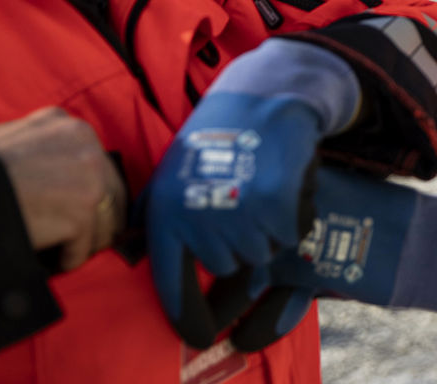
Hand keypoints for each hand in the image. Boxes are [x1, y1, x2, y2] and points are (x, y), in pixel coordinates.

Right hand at [0, 106, 125, 271]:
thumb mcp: (10, 137)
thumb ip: (41, 143)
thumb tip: (54, 160)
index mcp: (70, 128)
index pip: (100, 166)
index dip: (91, 193)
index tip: (81, 211)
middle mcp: (87, 147)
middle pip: (112, 193)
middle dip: (98, 219)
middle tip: (81, 239)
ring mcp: (90, 179)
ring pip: (104, 223)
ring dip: (84, 241)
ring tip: (62, 250)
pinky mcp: (82, 213)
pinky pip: (84, 247)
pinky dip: (69, 258)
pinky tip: (52, 259)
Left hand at [147, 38, 361, 345]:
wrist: (263, 99)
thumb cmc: (218, 136)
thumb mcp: (173, 172)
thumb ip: (161, 215)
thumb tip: (142, 254)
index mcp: (165, 213)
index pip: (172, 284)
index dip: (188, 316)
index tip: (202, 337)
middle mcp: (197, 218)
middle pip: (226, 268)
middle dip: (239, 244)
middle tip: (242, 205)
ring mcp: (236, 214)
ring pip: (261, 254)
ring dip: (268, 230)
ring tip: (262, 192)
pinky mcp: (274, 206)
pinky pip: (289, 236)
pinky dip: (294, 216)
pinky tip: (285, 186)